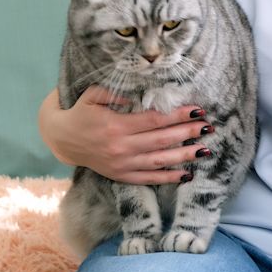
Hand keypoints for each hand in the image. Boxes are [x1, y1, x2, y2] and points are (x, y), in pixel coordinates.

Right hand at [37, 86, 212, 184]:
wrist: (63, 139)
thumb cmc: (81, 112)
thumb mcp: (93, 95)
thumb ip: (115, 93)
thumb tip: (138, 95)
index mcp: (116, 125)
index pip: (154, 120)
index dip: (177, 115)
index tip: (196, 109)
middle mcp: (121, 147)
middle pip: (162, 140)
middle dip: (187, 133)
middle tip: (208, 127)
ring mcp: (122, 164)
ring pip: (159, 161)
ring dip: (184, 155)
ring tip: (205, 150)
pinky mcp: (121, 176)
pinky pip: (149, 178)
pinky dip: (169, 177)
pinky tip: (187, 173)